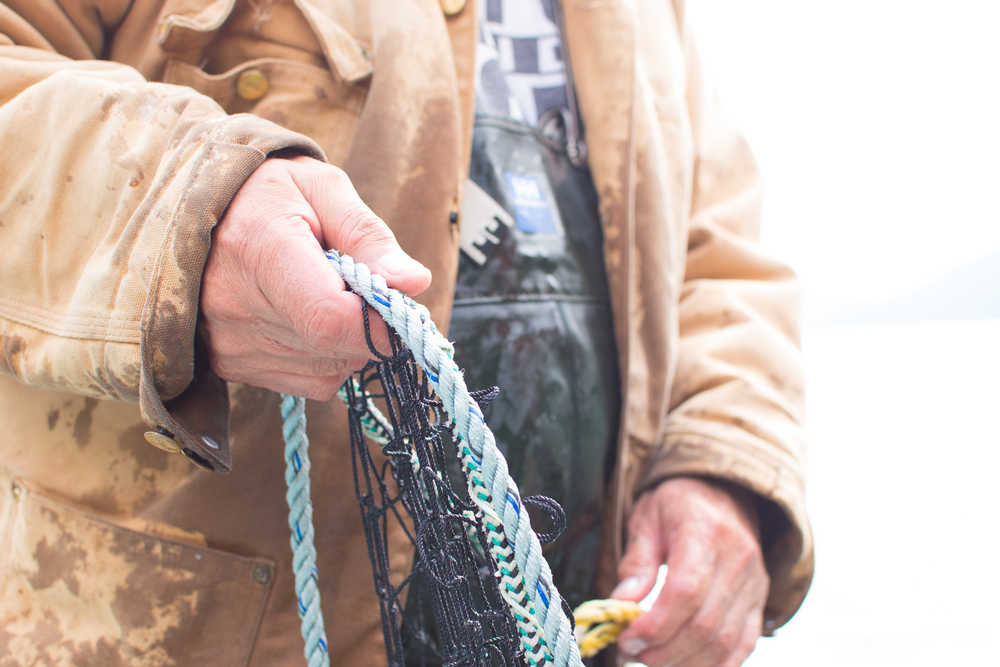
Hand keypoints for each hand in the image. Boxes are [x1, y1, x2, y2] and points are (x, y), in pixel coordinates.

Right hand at [199, 156, 431, 398]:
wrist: (199, 211)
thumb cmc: (268, 192)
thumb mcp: (322, 188)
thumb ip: (368, 236)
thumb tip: (414, 283)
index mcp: (258, 248)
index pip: (329, 317)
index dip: (379, 322)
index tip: (401, 304)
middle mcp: (234, 304)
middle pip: (333, 347)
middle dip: (370, 327)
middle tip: (366, 288)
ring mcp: (228, 340)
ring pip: (327, 370)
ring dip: (349, 343)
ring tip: (328, 294)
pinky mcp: (231, 365)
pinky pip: (308, 381)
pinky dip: (326, 357)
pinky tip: (309, 317)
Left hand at [612, 477, 767, 666]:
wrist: (725, 490)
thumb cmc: (679, 502)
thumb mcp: (647, 518)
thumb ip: (636, 563)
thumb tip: (620, 605)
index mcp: (705, 531)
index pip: (686, 591)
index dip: (655, 624)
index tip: (626, 637)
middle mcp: (738, 560)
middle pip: (705, 624)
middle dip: (664, 650)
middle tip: (632, 653)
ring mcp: (754, 584)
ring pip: (725, 642)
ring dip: (685, 662)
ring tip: (652, 659)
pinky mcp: (759, 601)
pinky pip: (744, 645)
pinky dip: (716, 664)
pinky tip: (685, 664)